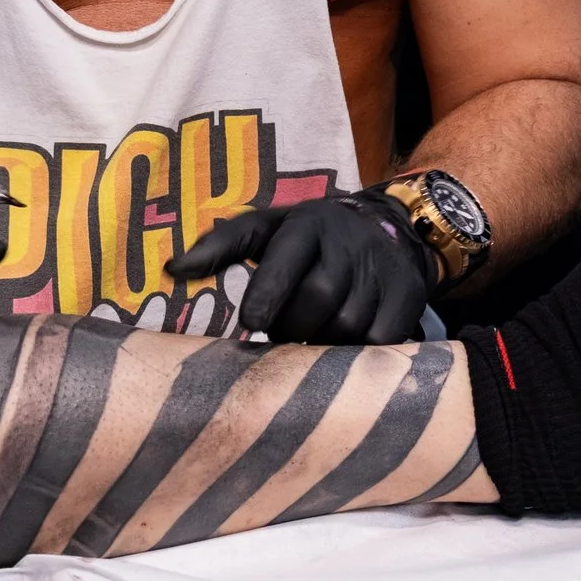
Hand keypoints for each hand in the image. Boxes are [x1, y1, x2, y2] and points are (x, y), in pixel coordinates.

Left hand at [167, 192, 434, 344]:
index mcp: (306, 226)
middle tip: (282, 337)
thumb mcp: (268, 229)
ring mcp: (381, 273)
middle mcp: (347, 247)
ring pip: (346, 327)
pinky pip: (380, 343)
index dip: (266, 298)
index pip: (283, 263)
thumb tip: (172, 269)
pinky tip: (343, 349)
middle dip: (292, 328)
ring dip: (322, 346)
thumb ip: (221, 246)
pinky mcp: (408, 298)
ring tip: (310, 341)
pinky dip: (358, 354)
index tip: (252, 325)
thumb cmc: (309, 238)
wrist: (390, 227)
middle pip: (315, 302)